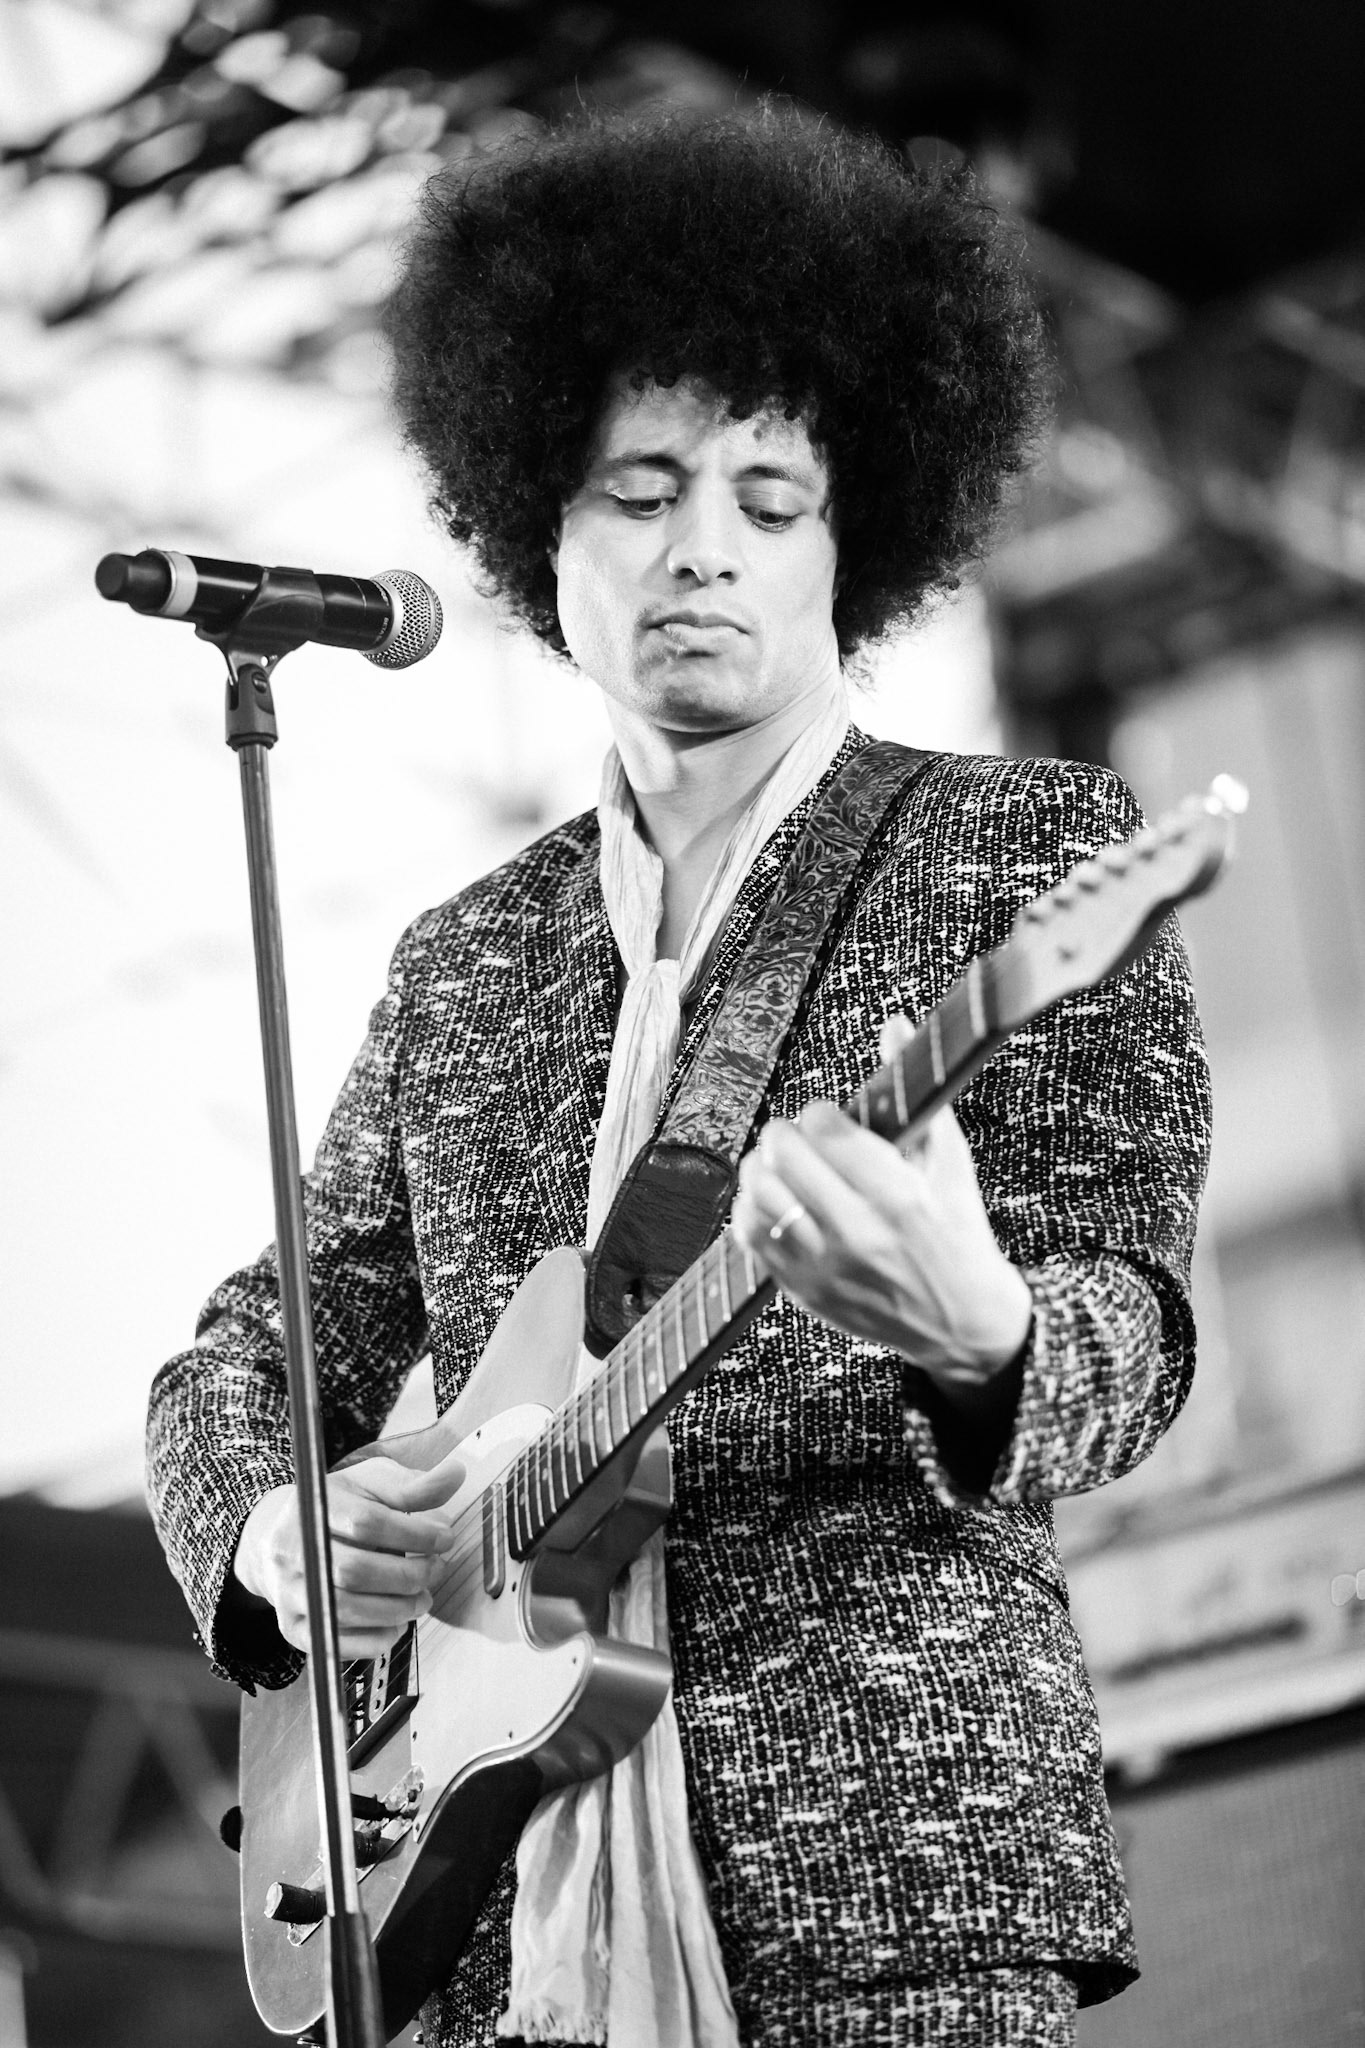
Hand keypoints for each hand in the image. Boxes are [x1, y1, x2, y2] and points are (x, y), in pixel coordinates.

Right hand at [233, 1445, 466, 1660]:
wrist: (279, 1538)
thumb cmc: (338, 1508)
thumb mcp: (370, 1486)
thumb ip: (413, 1486)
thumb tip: (457, 1473)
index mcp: (313, 1505)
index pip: (365, 1522)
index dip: (413, 1533)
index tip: (445, 1538)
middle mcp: (291, 1549)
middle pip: (353, 1570)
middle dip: (407, 1575)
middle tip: (436, 1570)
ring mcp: (288, 1592)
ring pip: (344, 1610)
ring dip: (396, 1609)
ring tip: (422, 1598)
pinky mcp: (292, 1628)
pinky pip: (334, 1644)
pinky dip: (374, 1639)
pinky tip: (397, 1624)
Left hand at [732, 1013, 1031, 1397]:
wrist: (961, 1322)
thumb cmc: (957, 1232)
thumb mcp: (950, 1161)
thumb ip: (916, 1094)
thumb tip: (894, 1024)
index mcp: (900, 1198)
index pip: (826, 1130)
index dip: (820, 1115)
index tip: (830, 1120)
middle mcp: (859, 1234)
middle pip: (784, 1157)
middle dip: (787, 1134)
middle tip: (800, 1137)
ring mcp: (826, 1267)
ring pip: (758, 1195)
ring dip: (762, 1167)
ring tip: (782, 1165)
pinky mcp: (803, 1291)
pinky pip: (750, 1236)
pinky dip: (751, 1207)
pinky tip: (774, 1199)